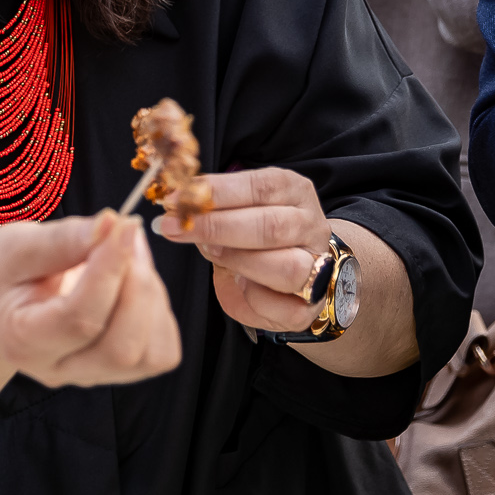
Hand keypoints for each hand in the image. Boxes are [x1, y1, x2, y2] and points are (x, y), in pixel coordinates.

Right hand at [0, 210, 180, 387]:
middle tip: (125, 237)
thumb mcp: (15, 246)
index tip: (122, 225)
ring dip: (151, 297)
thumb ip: (63, 240)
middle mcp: (58, 369)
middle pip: (121, 349)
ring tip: (128, 257)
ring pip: (149, 355)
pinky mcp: (117, 370)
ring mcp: (90, 375)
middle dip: (138, 287)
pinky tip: (133, 282)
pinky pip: (160, 352)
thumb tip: (110, 225)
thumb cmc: (0, 272)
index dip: (110, 270)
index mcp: (23, 341)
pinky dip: (159, 311)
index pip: (80, 319)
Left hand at [154, 166, 328, 336]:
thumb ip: (214, 208)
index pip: (259, 186)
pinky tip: (239, 286)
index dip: (215, 192)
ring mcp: (318, 267)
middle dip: (217, 228)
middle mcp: (311, 226)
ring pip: (286, 267)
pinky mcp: (310, 306)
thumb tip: (176, 209)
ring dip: (239, 262)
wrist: (293, 271)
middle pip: (271, 226)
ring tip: (211, 255)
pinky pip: (285, 308)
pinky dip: (255, 300)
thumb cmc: (255, 235)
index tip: (176, 200)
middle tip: (179, 229)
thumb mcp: (238, 209)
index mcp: (294, 191)